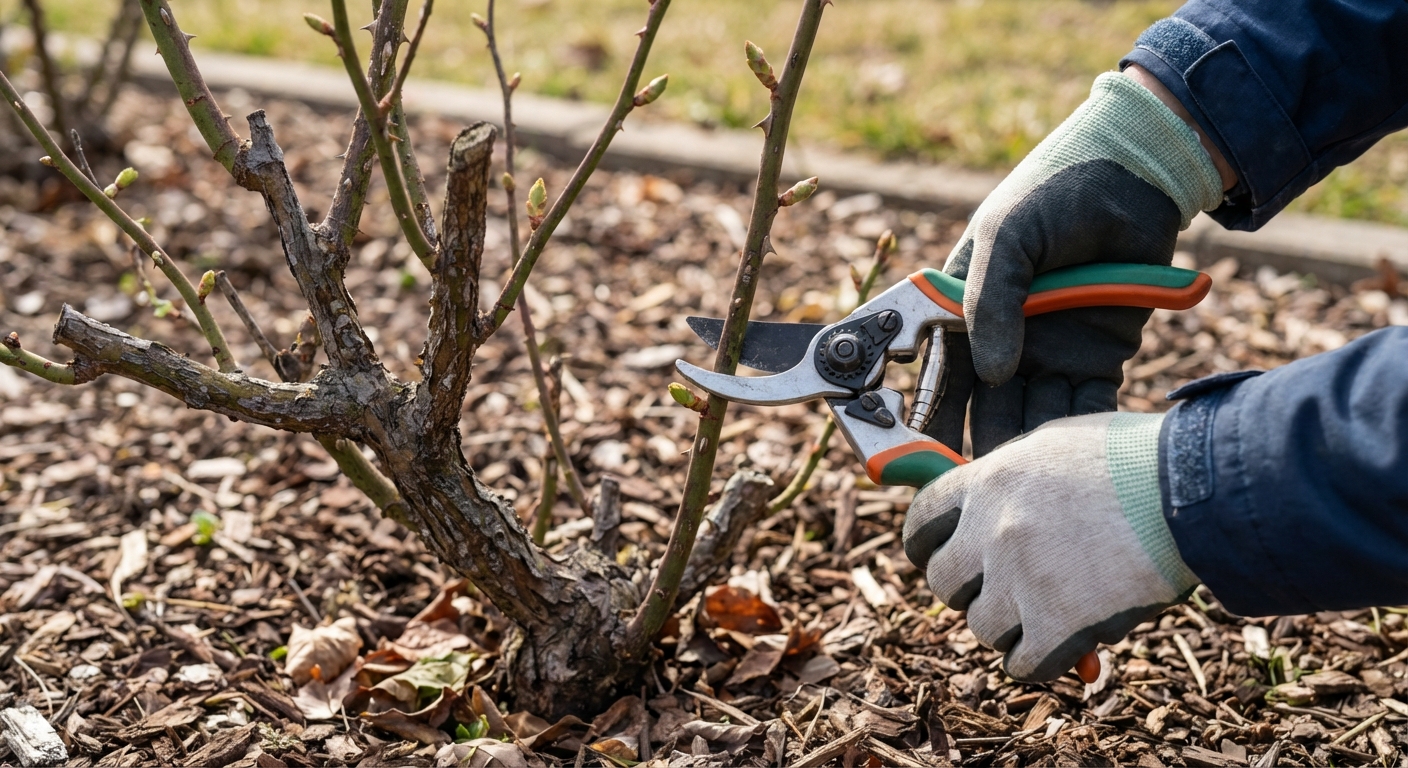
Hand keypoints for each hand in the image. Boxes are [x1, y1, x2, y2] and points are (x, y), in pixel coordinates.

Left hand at [902, 411, 1199, 681]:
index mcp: (987, 481)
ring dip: (1011, 627)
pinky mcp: (1058, 624)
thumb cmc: (1137, 458)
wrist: (1195, 488)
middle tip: (1002, 589)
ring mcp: (1021, 579)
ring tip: (1045, 612)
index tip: (941, 556)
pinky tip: (1063, 649)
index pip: (920, 523)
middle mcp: (992, 531)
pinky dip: (1038, 662)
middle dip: (971, 590)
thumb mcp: (1057, 444)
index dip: (929, 546)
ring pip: (983, 628)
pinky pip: (1023, 664)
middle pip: (945, 583)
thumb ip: (1012, 475)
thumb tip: (985, 504)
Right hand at [925, 71, 1223, 456]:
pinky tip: (1074, 463)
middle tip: (977, 492)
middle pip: (984, 408)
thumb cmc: (1054, 193)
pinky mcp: (1099, 358)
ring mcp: (1051, 352)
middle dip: (979, 449)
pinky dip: (1081, 434)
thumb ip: (990, 301)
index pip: (938, 375)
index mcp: (963, 312)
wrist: (1133, 177)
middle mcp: (1003, 340)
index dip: (926, 417)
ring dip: (1030, 451)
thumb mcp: (1006, 236)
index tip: (919, 457)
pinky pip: (1086, 406)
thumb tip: (991, 372)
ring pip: (1033, 416)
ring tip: (1025, 487)